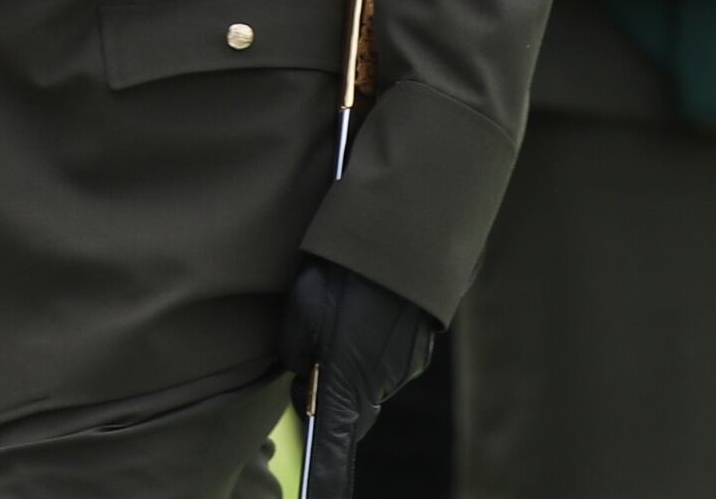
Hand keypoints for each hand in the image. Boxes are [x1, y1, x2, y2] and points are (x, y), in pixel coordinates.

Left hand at [280, 258, 438, 498]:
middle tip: (309, 357)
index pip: (334, 450)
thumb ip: (295, 354)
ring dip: (352, 365)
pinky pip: (387, 360)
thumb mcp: (298, 313)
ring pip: (368, 383)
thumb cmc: (340, 276)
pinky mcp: (419, 350)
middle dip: (330, 397)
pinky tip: (366, 311)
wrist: (399, 241)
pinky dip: (373, 347)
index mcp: (344, 385)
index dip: (326, 479)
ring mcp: (403, 370)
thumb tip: (303, 373)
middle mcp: (379, 387)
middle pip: (350, 413)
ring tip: (341, 316)